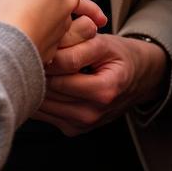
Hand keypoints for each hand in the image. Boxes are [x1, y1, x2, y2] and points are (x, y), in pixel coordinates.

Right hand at [0, 0, 93, 62]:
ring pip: (72, 6)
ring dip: (64, 1)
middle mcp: (66, 2)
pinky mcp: (59, 41)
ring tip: (45, 1)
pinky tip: (39, 22)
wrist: (8, 51)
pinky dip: (56, 21)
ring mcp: (65, 23)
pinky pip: (63, 26)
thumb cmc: (5, 13)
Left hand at [33, 34, 168, 135]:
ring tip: (38, 62)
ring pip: (43, 102)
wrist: (136, 79)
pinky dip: (39, 95)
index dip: (49, 53)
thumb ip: (78, 44)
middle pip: (50, 88)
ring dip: (36, 82)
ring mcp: (81, 125)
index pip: (62, 71)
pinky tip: (42, 79)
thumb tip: (49, 50)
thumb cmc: (118, 57)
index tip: (43, 40)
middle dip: (39, 67)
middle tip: (35, 49)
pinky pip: (44, 113)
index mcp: (104, 90)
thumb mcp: (104, 43)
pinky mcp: (72, 129)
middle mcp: (92, 113)